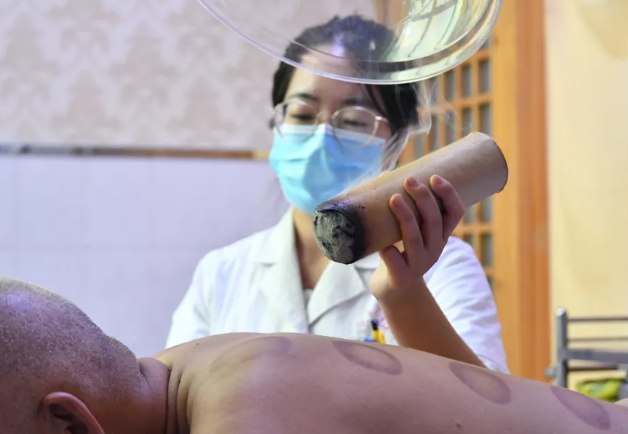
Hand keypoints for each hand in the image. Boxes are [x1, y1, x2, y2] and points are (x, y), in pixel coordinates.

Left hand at [370, 175, 463, 301]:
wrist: (394, 290)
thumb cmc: (400, 252)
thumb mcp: (410, 231)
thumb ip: (403, 207)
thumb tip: (385, 173)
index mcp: (440, 236)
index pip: (455, 213)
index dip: (448, 195)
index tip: (435, 177)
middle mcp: (434, 249)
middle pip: (434, 221)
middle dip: (423, 198)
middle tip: (409, 180)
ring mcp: (418, 264)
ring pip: (414, 238)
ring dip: (405, 216)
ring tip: (393, 198)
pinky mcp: (401, 277)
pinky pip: (394, 260)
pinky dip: (388, 250)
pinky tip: (382, 244)